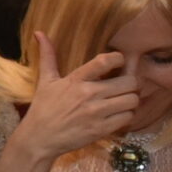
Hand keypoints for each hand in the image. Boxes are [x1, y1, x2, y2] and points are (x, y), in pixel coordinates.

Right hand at [12, 32, 140, 162]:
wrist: (38, 139)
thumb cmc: (43, 108)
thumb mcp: (45, 81)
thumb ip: (47, 56)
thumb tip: (39, 32)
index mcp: (76, 80)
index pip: (106, 61)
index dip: (119, 59)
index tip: (119, 63)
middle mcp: (88, 94)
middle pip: (129, 82)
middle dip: (130, 83)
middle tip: (124, 87)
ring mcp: (96, 113)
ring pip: (132, 100)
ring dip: (130, 100)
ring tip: (122, 101)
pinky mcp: (101, 129)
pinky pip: (127, 118)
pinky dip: (126, 116)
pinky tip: (117, 115)